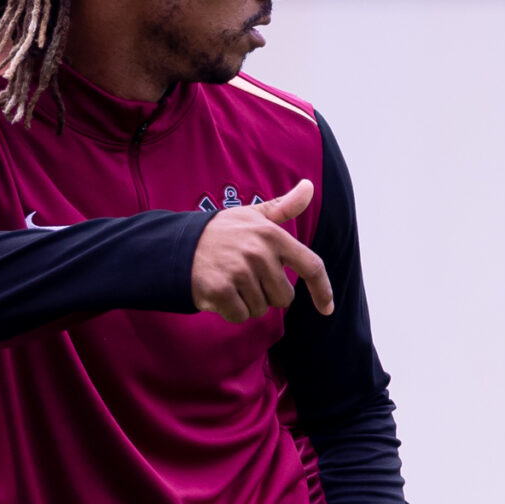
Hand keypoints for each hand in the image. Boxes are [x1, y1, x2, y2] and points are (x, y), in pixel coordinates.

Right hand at [191, 178, 334, 323]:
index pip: (311, 266)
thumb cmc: (221, 232)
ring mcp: (239, 272)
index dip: (323, 290)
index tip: (327, 309)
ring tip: (230, 281)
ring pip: (260, 309)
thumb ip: (283, 207)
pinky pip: (240, 316)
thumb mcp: (252, 216)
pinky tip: (219, 293)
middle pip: (284, 297)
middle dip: (268, 295)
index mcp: (272, 235)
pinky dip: (231, 311)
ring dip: (247, 302)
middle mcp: (259, 253)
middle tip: (246, 277)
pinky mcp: (220, 290)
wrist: (177, 244)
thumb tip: (309, 186)